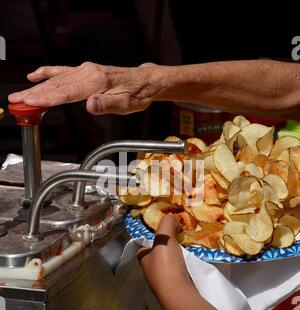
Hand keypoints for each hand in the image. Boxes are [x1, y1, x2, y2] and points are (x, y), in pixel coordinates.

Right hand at [8, 62, 162, 114]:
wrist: (145, 82)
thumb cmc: (136, 96)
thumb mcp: (125, 105)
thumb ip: (106, 105)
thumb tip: (89, 105)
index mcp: (96, 83)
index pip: (65, 92)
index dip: (45, 98)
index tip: (28, 102)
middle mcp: (88, 73)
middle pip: (56, 84)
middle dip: (34, 93)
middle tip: (15, 100)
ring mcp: (86, 70)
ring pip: (56, 78)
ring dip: (37, 86)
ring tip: (20, 94)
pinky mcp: (86, 71)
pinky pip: (63, 70)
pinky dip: (48, 72)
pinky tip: (35, 75)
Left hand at [137, 214, 191, 293]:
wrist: (179, 294)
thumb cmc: (166, 265)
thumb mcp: (164, 238)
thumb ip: (166, 224)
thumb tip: (170, 217)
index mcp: (143, 258)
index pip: (145, 244)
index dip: (153, 236)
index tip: (165, 231)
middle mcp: (150, 269)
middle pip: (158, 252)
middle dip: (168, 245)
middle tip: (180, 236)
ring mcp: (162, 280)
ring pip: (170, 262)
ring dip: (178, 255)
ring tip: (188, 246)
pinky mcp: (175, 286)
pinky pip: (179, 270)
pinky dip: (185, 265)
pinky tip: (192, 260)